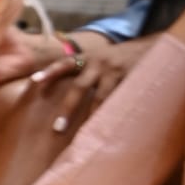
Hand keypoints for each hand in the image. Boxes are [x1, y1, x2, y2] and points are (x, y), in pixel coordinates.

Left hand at [29, 31, 145, 134]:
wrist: (150, 50)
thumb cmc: (117, 59)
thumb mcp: (97, 59)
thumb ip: (81, 71)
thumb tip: (55, 89)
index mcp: (86, 58)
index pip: (64, 64)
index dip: (49, 72)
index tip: (34, 81)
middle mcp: (98, 64)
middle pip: (79, 86)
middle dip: (67, 108)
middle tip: (57, 128)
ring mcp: (114, 73)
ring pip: (99, 97)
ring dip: (90, 116)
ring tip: (84, 135)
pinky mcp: (129, 82)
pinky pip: (119, 101)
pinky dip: (112, 114)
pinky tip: (107, 129)